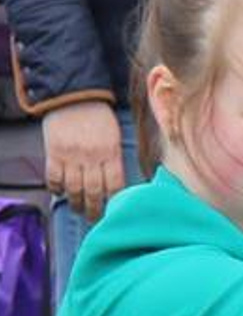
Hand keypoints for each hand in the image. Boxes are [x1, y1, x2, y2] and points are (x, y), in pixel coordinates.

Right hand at [43, 102, 123, 221]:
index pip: (115, 185)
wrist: (73, 96)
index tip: (115, 211)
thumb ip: (114, 159)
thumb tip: (117, 184)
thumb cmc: (98, 117)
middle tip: (95, 218)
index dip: (115, 201)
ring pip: (74, 188)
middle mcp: (92, 157)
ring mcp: (71, 156)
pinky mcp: (54, 152)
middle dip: (95, 209)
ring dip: (76, 203)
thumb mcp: (114, 137)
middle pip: (94, 191)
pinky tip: (59, 193)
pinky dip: (56, 188)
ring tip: (79, 209)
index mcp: (111, 153)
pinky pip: (54, 177)